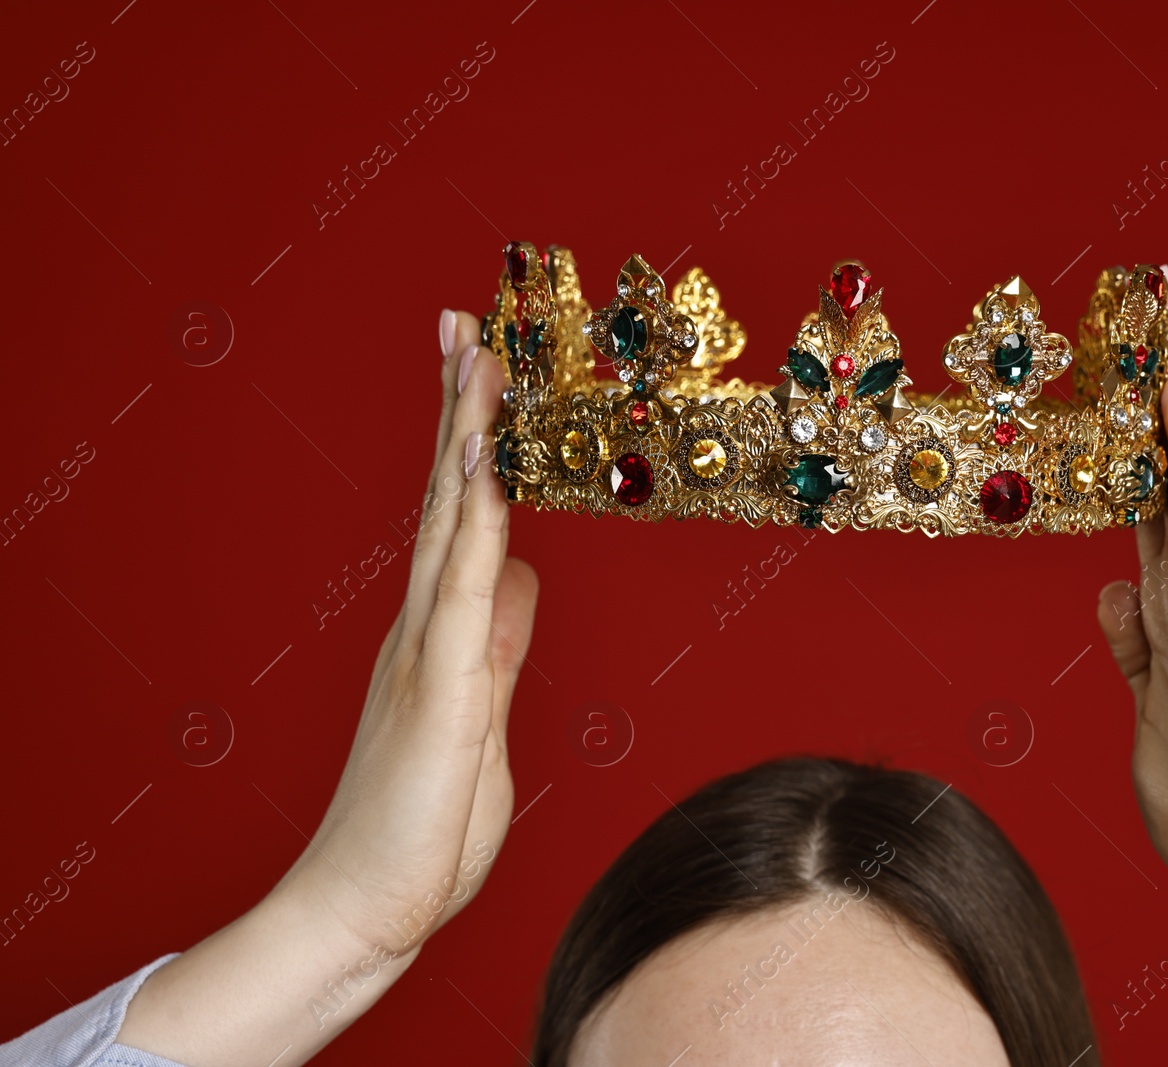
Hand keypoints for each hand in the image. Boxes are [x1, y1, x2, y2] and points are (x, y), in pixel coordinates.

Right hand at [117, 311, 539, 1066]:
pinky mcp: (441, 688)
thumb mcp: (482, 716)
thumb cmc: (422, 822)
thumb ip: (498, 642)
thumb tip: (520, 577)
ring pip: (450, 521)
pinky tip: (478, 464)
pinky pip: (460, 586)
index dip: (472, 442)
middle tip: (466, 323)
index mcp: (440, 631)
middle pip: (447, 495)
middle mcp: (425, 623)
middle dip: (460, 407)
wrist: (365, 905)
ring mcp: (427, 649)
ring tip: (476, 354)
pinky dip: (470, 520)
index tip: (482, 372)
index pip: (460, 517)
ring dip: (466, 435)